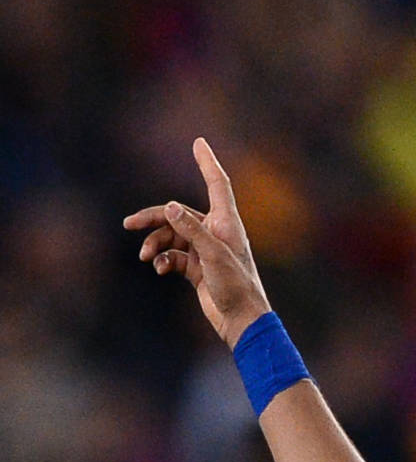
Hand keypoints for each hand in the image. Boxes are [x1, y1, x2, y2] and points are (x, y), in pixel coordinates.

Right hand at [124, 138, 271, 347]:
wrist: (240, 319)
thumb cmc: (235, 285)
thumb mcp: (212, 255)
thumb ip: (190, 230)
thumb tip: (169, 206)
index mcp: (226, 223)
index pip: (217, 184)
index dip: (207, 162)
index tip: (198, 142)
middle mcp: (216, 232)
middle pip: (179, 214)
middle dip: (154, 218)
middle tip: (129, 223)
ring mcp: (205, 250)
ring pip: (172, 236)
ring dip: (156, 243)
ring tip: (147, 257)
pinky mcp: (197, 268)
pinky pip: (173, 256)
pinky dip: (163, 260)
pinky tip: (160, 269)